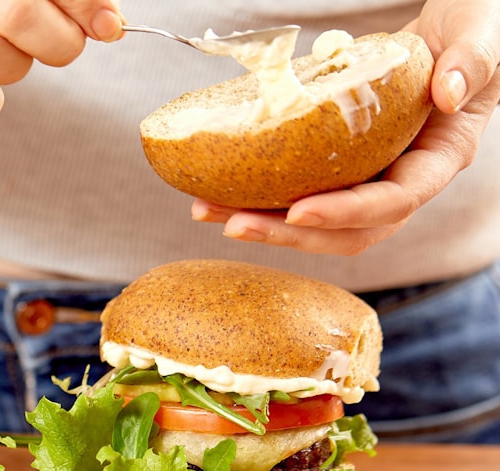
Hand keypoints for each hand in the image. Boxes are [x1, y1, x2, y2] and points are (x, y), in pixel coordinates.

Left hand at [191, 0, 499, 255]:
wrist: (454, 29)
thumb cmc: (477, 24)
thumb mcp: (484, 32)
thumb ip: (471, 61)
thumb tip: (447, 96)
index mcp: (440, 158)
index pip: (394, 202)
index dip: (345, 213)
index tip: (298, 212)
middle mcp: (403, 179)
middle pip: (347, 231)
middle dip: (288, 235)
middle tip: (234, 224)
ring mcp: (371, 176)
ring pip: (317, 222)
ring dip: (262, 224)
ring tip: (207, 210)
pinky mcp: (343, 167)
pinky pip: (301, 192)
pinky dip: (259, 196)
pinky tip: (217, 190)